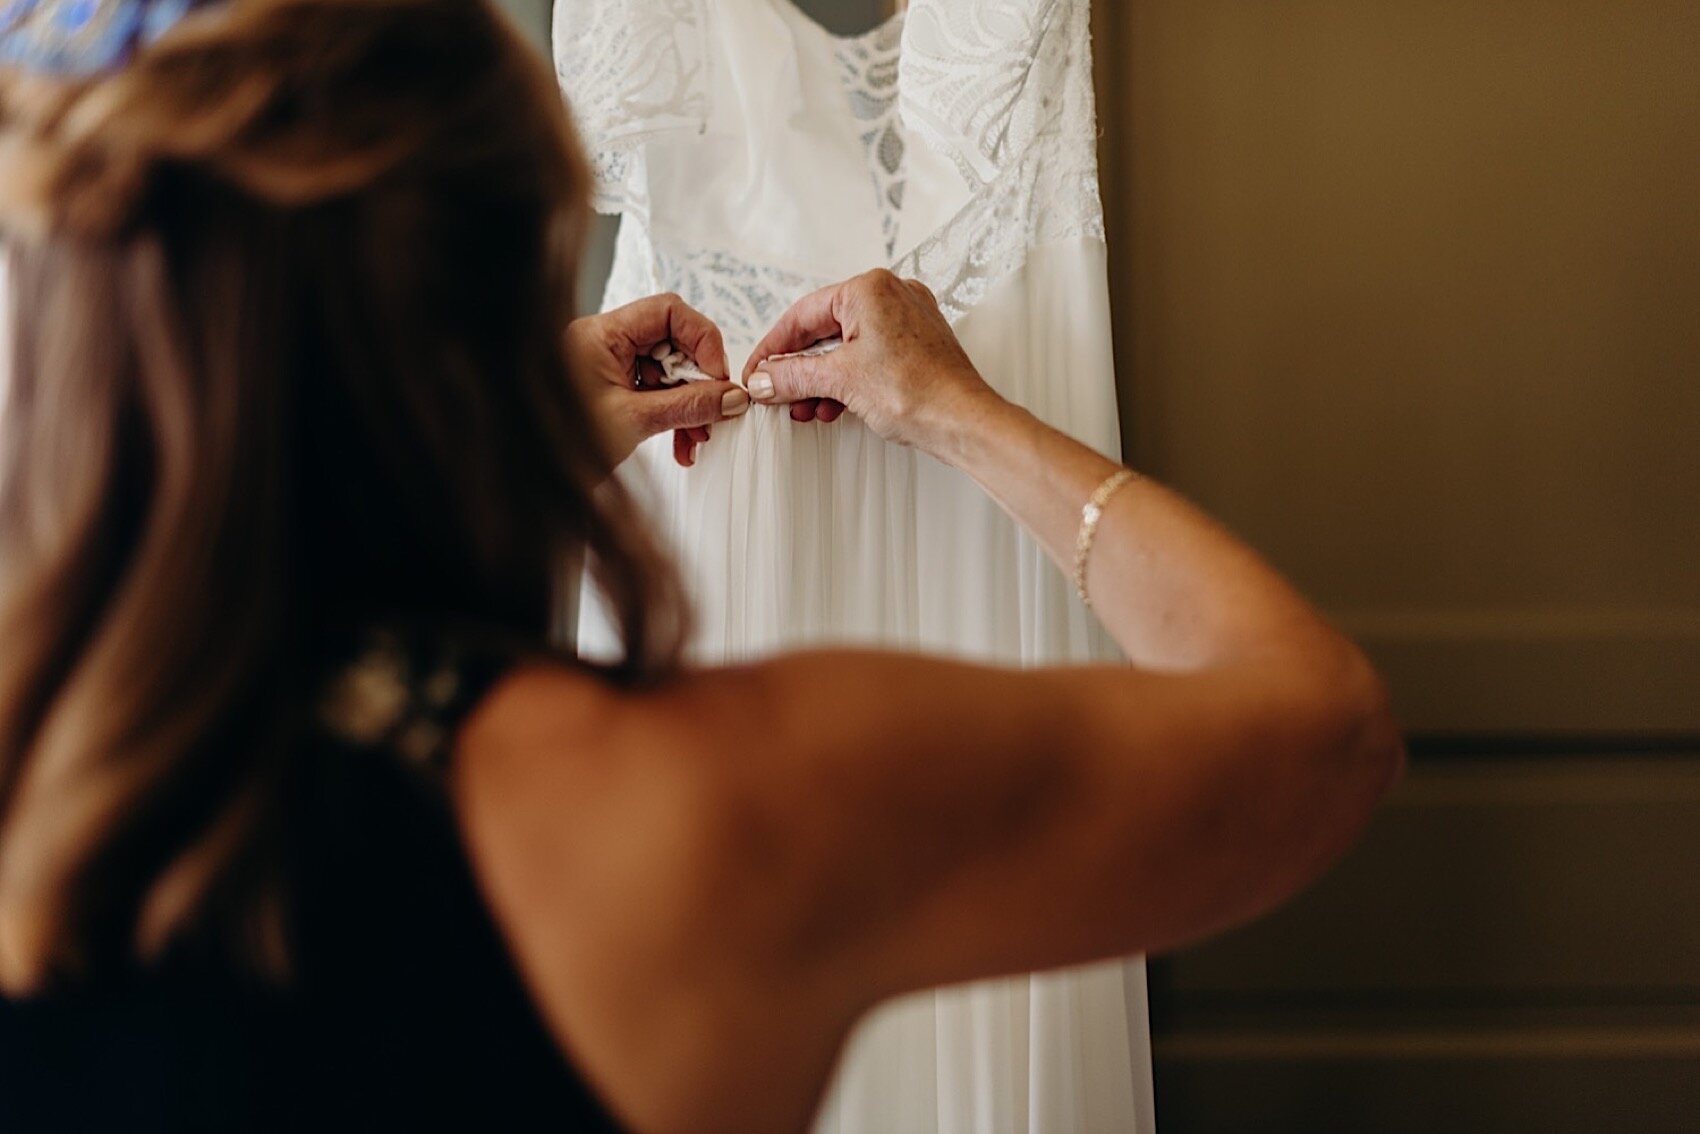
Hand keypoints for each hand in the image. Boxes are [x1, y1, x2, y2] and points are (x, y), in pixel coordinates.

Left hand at [568, 293, 750, 466]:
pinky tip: (682, 442)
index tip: (717, 376)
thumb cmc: (566, 444)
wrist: (538, 476)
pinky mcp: (615, 388)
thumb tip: (730, 397)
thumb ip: (687, 405)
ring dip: (689, 403)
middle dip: (698, 380)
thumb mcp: (635, 420)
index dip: (702, 339)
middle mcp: (606, 343)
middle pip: (673, 342)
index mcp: (601, 335)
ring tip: (696, 435)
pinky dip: (674, 414)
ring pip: (668, 371)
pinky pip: (657, 391)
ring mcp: (611, 365)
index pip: (668, 312)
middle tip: (713, 409)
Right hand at [742, 269, 1000, 452]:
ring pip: (848, 346)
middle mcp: (892, 294)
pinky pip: (870, 356)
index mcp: (869, 288)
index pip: (803, 315)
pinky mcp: (918, 344)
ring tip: (806, 408)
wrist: (964, 421)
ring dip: (822, 380)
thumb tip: (765, 379)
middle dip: (799, 370)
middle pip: (825, 331)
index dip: (773, 349)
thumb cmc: (918, 392)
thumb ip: (793, 375)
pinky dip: (848, 380)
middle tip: (778, 393)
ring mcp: (908, 319)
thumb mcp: (839, 381)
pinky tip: (835, 405)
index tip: (757, 371)